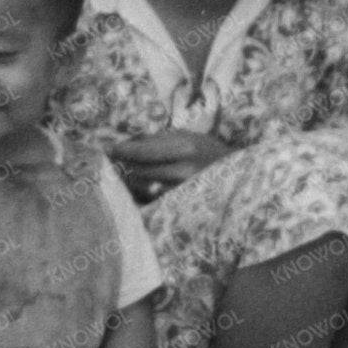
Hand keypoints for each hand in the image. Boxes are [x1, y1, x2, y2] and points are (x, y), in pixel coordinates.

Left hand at [105, 126, 233, 201]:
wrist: (240, 181)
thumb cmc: (210, 154)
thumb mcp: (189, 138)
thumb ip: (159, 139)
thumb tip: (127, 142)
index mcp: (185, 149)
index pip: (143, 151)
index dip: (122, 150)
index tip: (108, 149)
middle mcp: (183, 173)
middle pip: (139, 171)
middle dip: (120, 167)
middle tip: (107, 164)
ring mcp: (182, 194)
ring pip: (142, 190)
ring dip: (127, 184)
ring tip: (119, 178)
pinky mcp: (181, 210)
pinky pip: (152, 204)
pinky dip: (140, 198)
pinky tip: (134, 193)